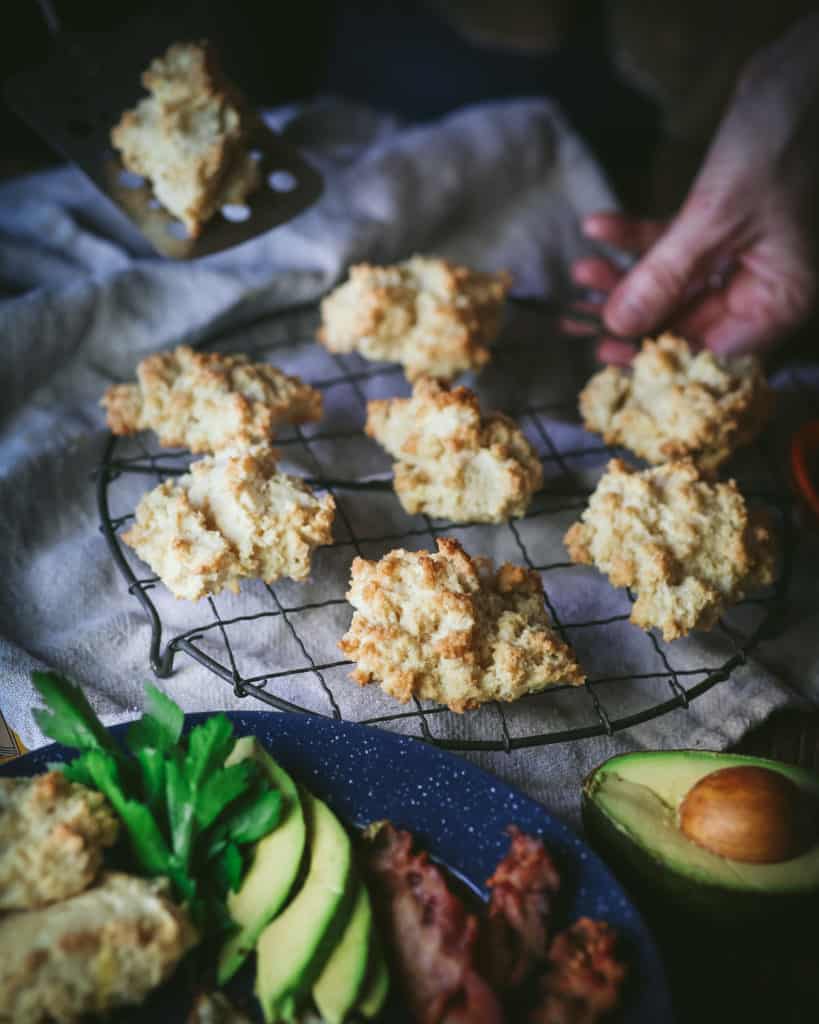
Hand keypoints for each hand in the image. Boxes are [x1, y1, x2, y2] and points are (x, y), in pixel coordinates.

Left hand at [567, 15, 818, 365]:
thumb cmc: (779, 141)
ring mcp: (742, 255)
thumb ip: (665, 276)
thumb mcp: (715, 217)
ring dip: (626, 273)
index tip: (608, 351)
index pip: (711, 349)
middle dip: (630, 310)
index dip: (657, 353)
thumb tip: (619, 326)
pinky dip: (637, 236)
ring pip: (673, 281)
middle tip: (580, 315)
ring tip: (582, 268)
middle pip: (686, 318)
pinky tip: (599, 225)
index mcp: (779, 298)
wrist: (805, 71)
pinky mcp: (722, 224)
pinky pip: (673, 242)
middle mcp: (762, 284)